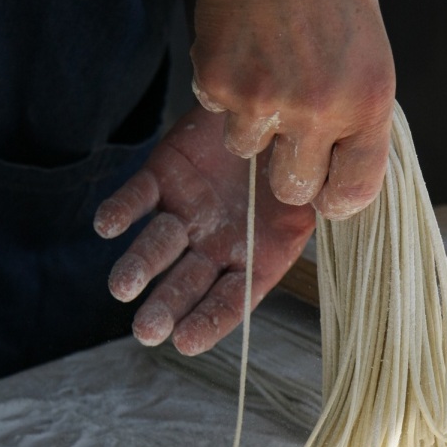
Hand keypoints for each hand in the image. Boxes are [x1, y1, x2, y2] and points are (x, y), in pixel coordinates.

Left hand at [94, 106, 314, 353]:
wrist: (278, 105)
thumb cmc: (311, 154)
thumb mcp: (326, 188)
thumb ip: (331, 207)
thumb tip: (339, 210)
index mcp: (258, 258)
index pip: (231, 299)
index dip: (209, 320)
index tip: (184, 341)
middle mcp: (217, 242)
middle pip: (187, 281)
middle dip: (166, 306)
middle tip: (147, 330)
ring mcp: (188, 211)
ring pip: (157, 245)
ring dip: (138, 266)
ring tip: (122, 286)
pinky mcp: (163, 176)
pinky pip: (137, 196)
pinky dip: (121, 210)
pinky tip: (108, 226)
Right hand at [190, 0, 394, 219]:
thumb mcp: (369, 56)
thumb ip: (357, 119)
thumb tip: (338, 178)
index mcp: (368, 104)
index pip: (354, 192)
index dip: (336, 198)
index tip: (326, 193)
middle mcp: (320, 111)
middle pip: (293, 188)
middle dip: (287, 170)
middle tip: (286, 130)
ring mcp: (267, 102)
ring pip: (247, 150)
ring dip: (251, 121)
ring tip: (264, 68)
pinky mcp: (222, 85)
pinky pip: (217, 112)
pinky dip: (224, 88)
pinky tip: (242, 48)